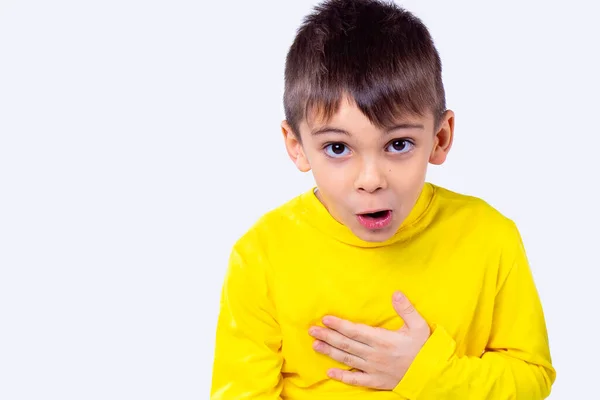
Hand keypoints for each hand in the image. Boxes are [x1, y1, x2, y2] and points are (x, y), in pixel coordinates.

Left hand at [308, 291, 430, 389]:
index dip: (338, 324)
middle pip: (345, 344)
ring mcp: (373, 369)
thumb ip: (406, 309)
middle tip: (312, 331)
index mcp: (382, 340)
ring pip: (347, 359)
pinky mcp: (376, 381)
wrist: (433, 376)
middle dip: (327, 336)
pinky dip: (342, 376)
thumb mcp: (419, 326)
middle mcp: (374, 355)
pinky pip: (356, 380)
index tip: (325, 319)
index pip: (354, 331)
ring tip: (315, 346)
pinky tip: (330, 372)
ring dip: (329, 352)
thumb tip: (395, 293)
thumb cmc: (426, 349)